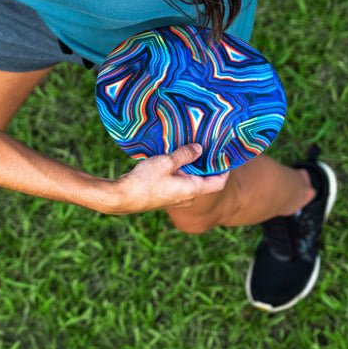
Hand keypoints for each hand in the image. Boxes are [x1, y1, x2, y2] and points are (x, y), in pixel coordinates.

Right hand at [105, 144, 228, 214]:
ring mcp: (176, 199)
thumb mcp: (166, 162)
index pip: (218, 183)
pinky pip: (179, 185)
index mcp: (192, 189)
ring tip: (186, 152)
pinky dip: (180, 174)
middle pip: (204, 182)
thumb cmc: (144, 181)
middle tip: (205, 149)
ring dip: (190, 169)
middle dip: (205, 166)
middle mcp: (187, 197)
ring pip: (190, 182)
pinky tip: (171, 163)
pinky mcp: (165, 198)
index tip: (225, 158)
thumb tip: (199, 148)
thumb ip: (184, 154)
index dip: (224, 171)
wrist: (123, 198)